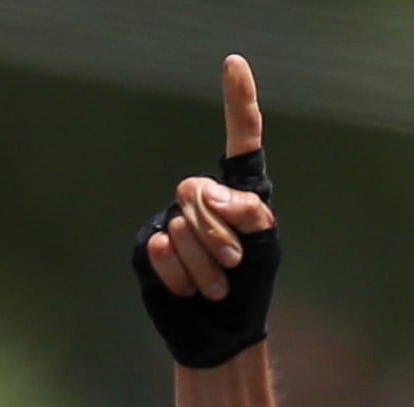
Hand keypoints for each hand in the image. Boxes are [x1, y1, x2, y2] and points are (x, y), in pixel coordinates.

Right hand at [140, 58, 275, 303]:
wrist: (220, 335)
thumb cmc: (249, 288)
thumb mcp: (267, 248)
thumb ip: (250, 212)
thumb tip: (207, 195)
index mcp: (237, 193)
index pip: (240, 140)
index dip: (238, 102)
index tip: (234, 64)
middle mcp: (200, 200)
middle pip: (195, 189)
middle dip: (217, 233)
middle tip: (233, 265)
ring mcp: (168, 221)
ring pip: (179, 226)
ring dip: (204, 265)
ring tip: (214, 286)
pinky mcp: (147, 249)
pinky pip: (159, 249)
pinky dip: (181, 276)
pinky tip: (190, 290)